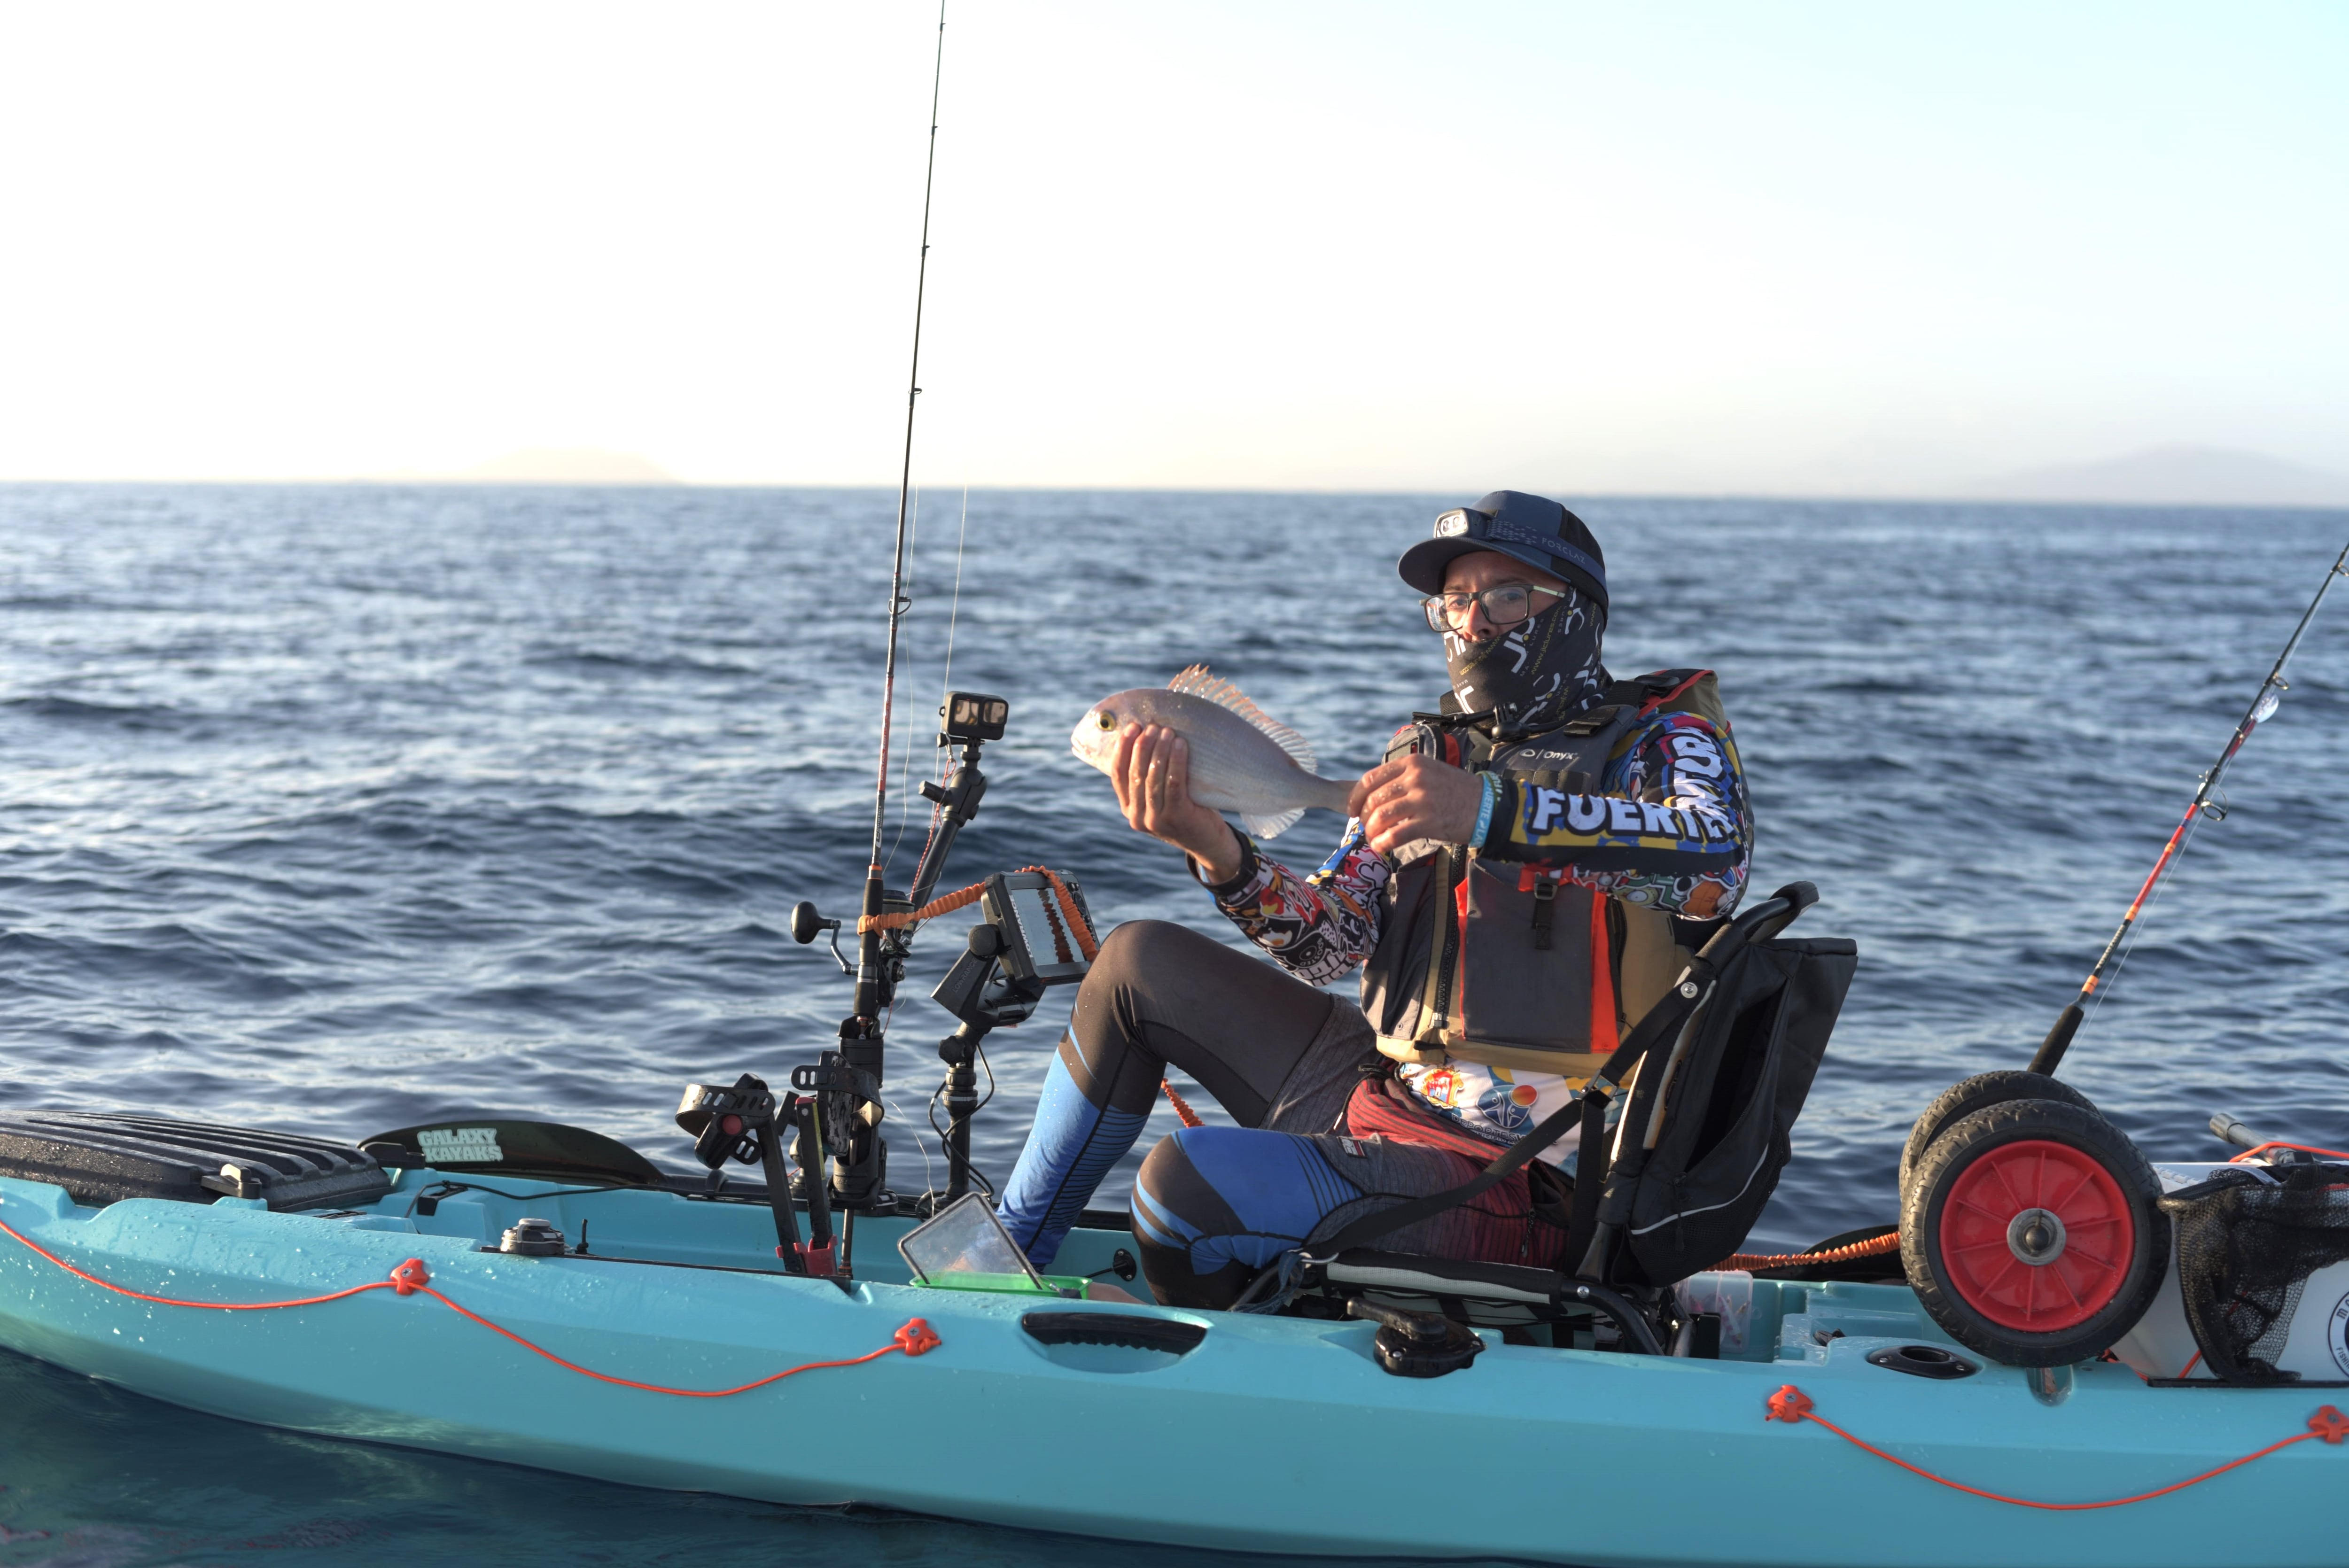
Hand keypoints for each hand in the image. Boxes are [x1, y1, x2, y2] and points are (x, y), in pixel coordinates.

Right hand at [1112, 723, 1242, 881]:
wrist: (1208, 841)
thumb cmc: (1185, 809)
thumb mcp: (1160, 797)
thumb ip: (1148, 778)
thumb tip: (1146, 736)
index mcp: (1128, 809)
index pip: (1117, 774)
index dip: (1122, 749)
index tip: (1131, 727)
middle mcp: (1136, 817)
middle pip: (1134, 774)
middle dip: (1142, 746)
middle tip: (1153, 726)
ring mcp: (1155, 819)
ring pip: (1153, 778)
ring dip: (1159, 750)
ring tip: (1167, 731)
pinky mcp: (1176, 817)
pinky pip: (1174, 783)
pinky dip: (1176, 761)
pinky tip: (1180, 745)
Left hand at [1348, 754, 1483, 857]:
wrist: (1486, 806)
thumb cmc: (1456, 791)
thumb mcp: (1429, 771)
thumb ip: (1404, 778)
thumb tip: (1375, 794)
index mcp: (1412, 764)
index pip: (1371, 779)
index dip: (1356, 797)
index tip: (1352, 809)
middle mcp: (1415, 779)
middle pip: (1374, 799)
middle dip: (1363, 816)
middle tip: (1365, 826)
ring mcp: (1422, 800)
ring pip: (1381, 817)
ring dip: (1372, 831)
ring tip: (1373, 838)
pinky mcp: (1429, 822)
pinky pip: (1395, 835)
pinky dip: (1383, 843)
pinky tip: (1381, 847)